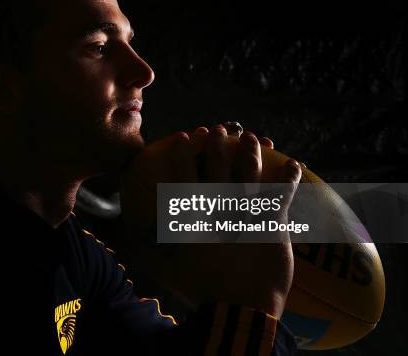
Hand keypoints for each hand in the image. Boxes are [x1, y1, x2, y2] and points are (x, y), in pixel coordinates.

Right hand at [120, 124, 301, 317]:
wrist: (240, 305)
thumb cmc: (205, 287)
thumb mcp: (176, 260)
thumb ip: (163, 240)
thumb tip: (141, 231)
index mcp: (198, 213)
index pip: (186, 174)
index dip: (183, 153)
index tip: (183, 137)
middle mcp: (222, 206)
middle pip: (219, 165)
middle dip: (218, 143)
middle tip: (219, 130)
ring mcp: (248, 210)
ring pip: (250, 170)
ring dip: (251, 151)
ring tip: (253, 138)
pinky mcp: (272, 221)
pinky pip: (283, 192)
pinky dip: (290, 176)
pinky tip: (293, 163)